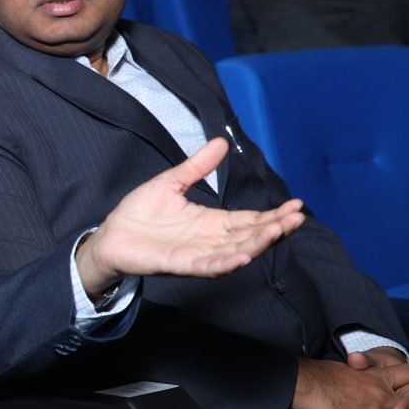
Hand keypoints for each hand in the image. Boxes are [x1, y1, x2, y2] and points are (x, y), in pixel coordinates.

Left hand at [75, 138, 304, 294]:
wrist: (111, 234)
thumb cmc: (139, 212)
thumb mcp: (171, 182)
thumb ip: (197, 166)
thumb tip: (221, 141)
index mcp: (211, 222)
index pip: (249, 219)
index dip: (272, 214)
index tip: (296, 205)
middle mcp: (210, 240)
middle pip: (249, 236)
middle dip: (274, 228)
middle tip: (297, 217)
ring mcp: (197, 254)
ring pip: (235, 252)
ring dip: (257, 244)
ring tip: (277, 231)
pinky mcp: (180, 265)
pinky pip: (207, 267)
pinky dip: (225, 263)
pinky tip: (242, 257)